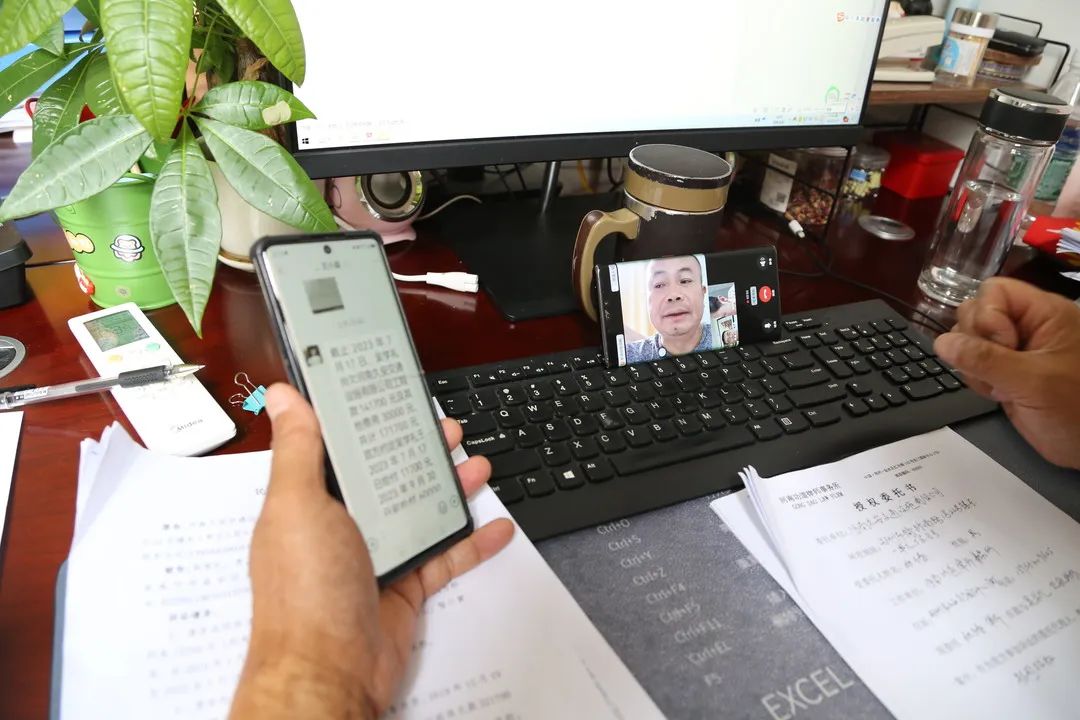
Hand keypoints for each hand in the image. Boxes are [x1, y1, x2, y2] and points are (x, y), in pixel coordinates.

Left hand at [230, 384, 514, 718]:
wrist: (329, 674)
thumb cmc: (305, 593)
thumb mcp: (298, 506)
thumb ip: (297, 449)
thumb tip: (284, 397)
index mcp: (310, 500)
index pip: (339, 449)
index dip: (365, 422)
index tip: (390, 395)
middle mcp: (341, 525)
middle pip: (387, 476)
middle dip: (418, 450)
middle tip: (446, 428)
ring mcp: (375, 556)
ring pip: (420, 511)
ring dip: (450, 488)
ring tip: (477, 464)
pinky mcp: (404, 587)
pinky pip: (444, 558)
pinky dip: (472, 543)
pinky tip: (496, 527)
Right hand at [933, 277, 1079, 468]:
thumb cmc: (1073, 410)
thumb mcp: (1032, 382)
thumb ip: (985, 360)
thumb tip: (941, 342)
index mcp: (1044, 313)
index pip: (994, 292)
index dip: (987, 316)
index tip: (1004, 348)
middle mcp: (1026, 324)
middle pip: (975, 311)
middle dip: (975, 342)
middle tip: (1000, 370)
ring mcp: (1013, 348)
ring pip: (968, 338)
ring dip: (972, 364)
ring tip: (1000, 385)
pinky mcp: (1003, 370)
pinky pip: (970, 362)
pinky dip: (976, 378)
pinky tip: (998, 393)